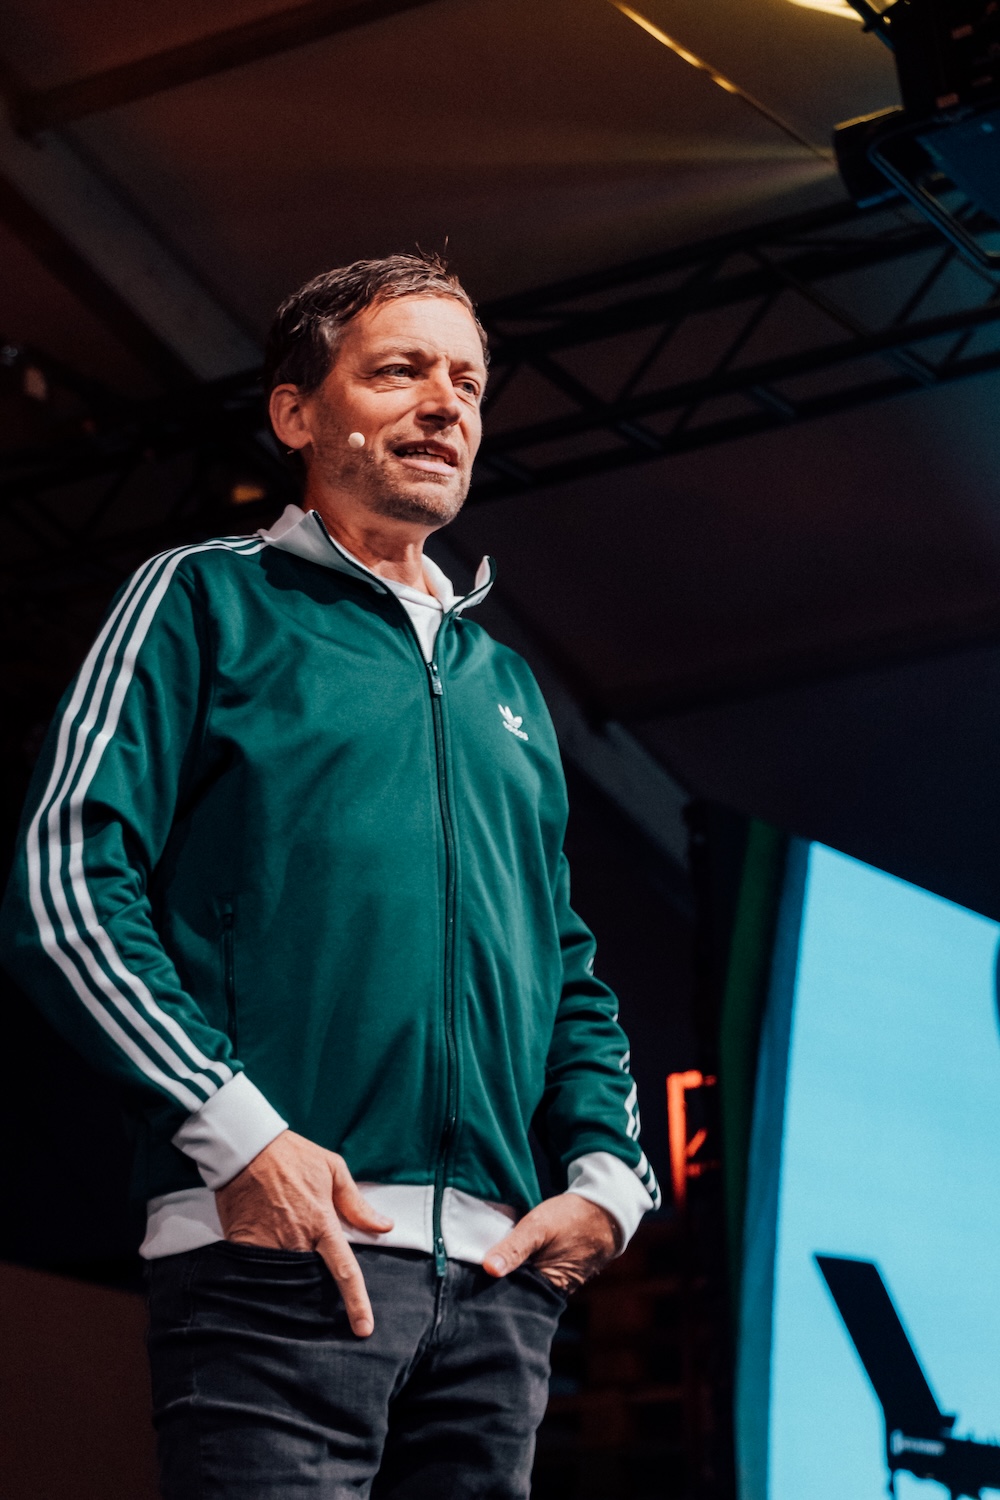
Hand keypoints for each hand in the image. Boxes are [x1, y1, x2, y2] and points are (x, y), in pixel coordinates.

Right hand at [215, 1129, 391, 1336]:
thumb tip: (384, 1226)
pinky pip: (257, 1269)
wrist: (246, 1147)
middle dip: (317, 1291)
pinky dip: (264, 1272)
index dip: (357, 1302)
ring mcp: (269, 1244)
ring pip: (286, 1277)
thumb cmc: (293, 1155)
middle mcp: (298, 1239)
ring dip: (292, 1280)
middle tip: (320, 1298)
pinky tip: (264, 1268)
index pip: (345, 1270)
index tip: (363, 1329)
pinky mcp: (244, 1244)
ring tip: (289, 1271)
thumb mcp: (332, 1169)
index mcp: (323, 1223)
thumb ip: (357, 1203)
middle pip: (313, 1279)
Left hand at [482, 1193, 618, 1293]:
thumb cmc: (572, 1218)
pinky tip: (511, 1258)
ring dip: (511, 1275)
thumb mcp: (538, 1227)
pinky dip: (523, 1269)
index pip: (511, 1299)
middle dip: (500, 1284)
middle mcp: (553, 1292)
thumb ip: (514, 1248)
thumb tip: (489, 1269)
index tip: (471, 1283)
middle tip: (474, 1272)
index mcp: (548, 1289)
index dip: (492, 1290)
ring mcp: (558, 1283)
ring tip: (489, 1264)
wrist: (605, 1211)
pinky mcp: (559, 1272)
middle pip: (518, 1293)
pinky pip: (535, 1275)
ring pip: (526, 1284)